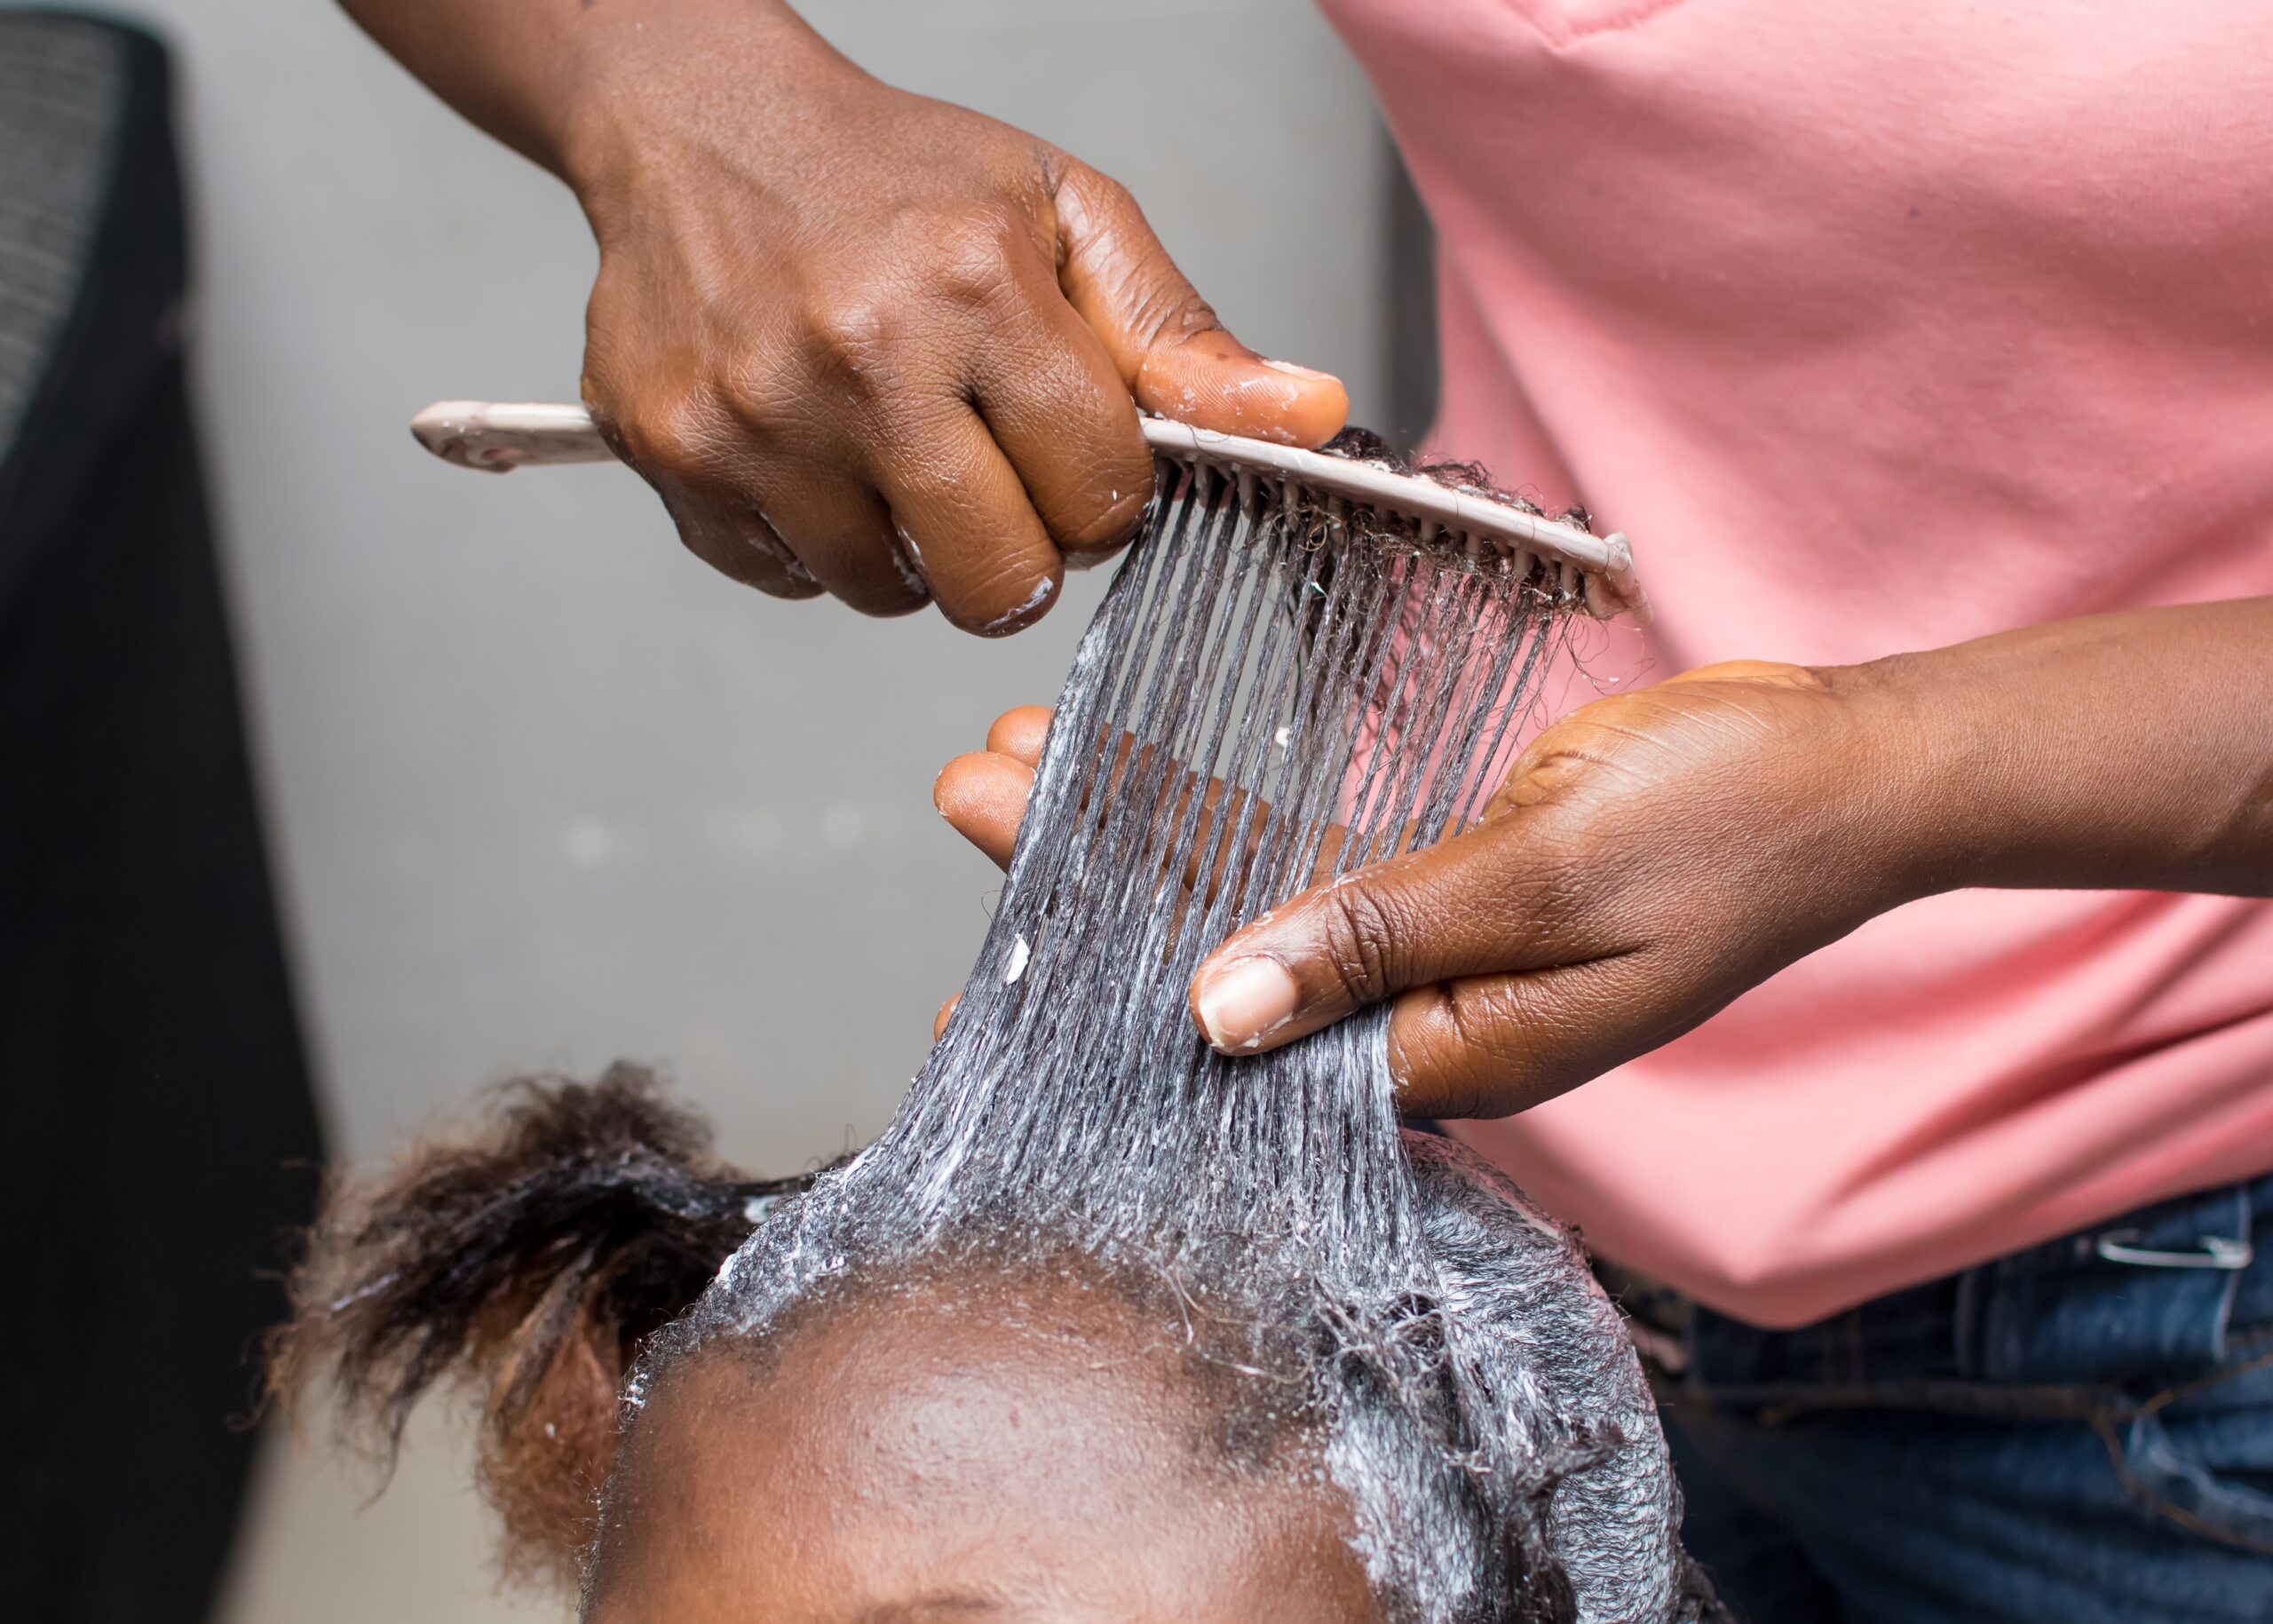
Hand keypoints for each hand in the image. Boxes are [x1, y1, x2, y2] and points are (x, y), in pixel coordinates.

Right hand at [557, 5, 1346, 630]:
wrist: (701, 127)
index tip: (1072, 449)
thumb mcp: (1064, 220)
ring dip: (913, 547)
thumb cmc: (898, 178)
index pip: (1098, 497)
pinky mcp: (673, 457)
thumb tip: (1312, 417)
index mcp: (974, 287)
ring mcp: (752, 418)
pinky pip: (791, 579)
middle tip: (991, 474)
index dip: (1102, 493)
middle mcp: (857, 358)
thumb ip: (1183, 338)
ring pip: (890, 594)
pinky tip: (816, 447)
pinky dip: (818, 539)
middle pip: (999, 584)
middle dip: (1019, 551)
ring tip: (894, 444)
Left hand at [933, 666, 1923, 1114]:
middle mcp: (1422, 1025)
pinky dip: (1227, 810)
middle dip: (1092, 890)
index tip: (988, 973)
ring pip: (1250, 901)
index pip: (1239, 1060)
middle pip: (1219, 970)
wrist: (1839, 768)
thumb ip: (1378, 940)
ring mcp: (1431, 953)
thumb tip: (1215, 1009)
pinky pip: (1310, 854)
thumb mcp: (1541, 882)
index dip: (1106, 1011)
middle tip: (974, 797)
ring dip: (1143, 834)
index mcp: (1449, 1063)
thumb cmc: (1728, 834)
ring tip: (1021, 760)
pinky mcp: (1443, 881)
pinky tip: (1139, 761)